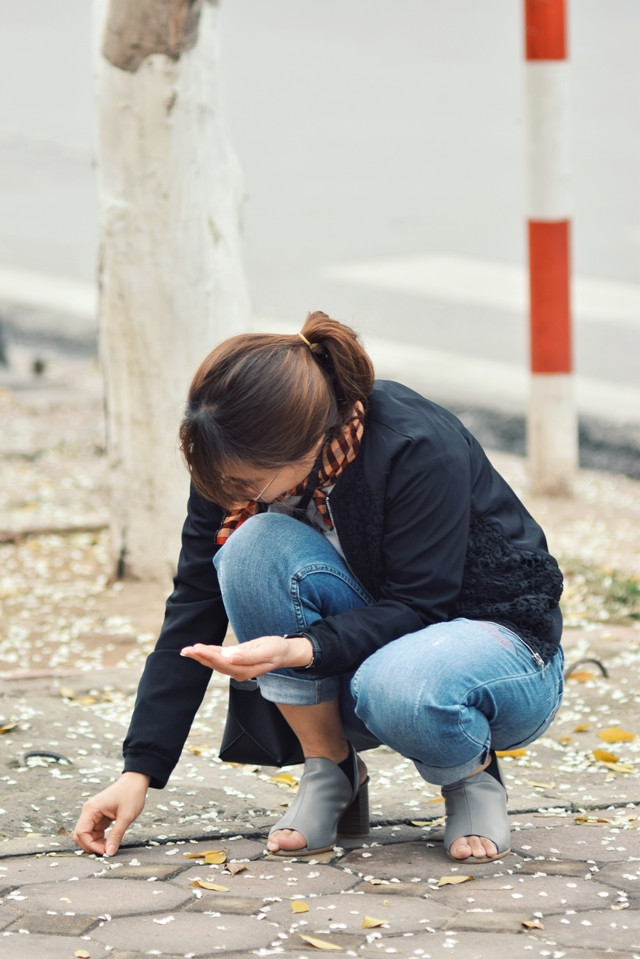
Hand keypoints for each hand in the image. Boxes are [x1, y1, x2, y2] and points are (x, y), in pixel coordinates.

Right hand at [73, 772, 149, 856]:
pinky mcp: (99, 817)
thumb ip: (116, 835)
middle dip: (90, 846)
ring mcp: (93, 814)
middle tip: (106, 851)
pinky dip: (99, 839)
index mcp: (91, 809)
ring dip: (95, 844)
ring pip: (87, 835)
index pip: (81, 833)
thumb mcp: (126, 817)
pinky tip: (109, 842)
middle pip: (80, 835)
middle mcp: (89, 811)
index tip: (104, 851)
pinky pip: (94, 832)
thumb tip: (109, 853)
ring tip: (109, 847)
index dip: (90, 845)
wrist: (136, 781)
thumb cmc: (131, 794)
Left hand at [180, 635, 312, 680]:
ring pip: (215, 662)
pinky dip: (209, 654)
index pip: (222, 663)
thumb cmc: (277, 650)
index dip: (208, 655)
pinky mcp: (237, 660)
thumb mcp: (266, 650)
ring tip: (188, 651)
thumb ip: (247, 656)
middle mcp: (238, 671)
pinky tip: (201, 650)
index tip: (196, 648)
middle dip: (200, 657)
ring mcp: (237, 667)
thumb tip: (229, 657)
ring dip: (201, 656)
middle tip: (186, 650)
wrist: (285, 653)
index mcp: (244, 670)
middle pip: (215, 664)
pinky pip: (220, 658)